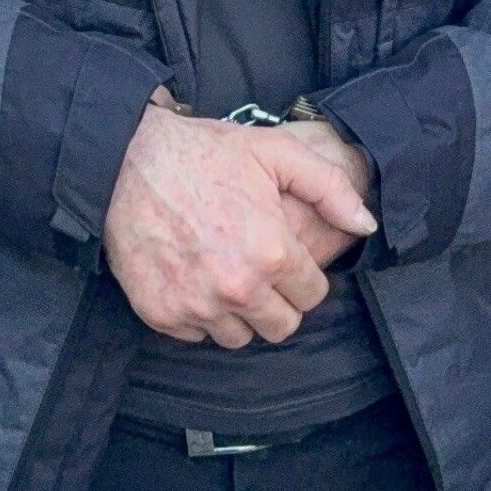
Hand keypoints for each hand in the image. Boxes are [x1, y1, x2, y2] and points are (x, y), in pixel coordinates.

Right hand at [104, 100, 377, 348]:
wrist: (124, 158)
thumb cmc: (203, 153)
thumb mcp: (274, 152)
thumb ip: (329, 189)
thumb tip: (366, 224)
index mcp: (272, 253)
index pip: (313, 295)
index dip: (302, 274)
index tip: (283, 256)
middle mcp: (237, 288)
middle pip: (281, 327)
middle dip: (277, 302)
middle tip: (257, 269)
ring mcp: (197, 306)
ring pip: (239, 338)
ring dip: (238, 313)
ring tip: (223, 273)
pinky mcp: (161, 314)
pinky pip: (196, 336)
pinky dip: (198, 314)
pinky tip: (192, 277)